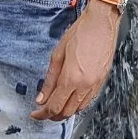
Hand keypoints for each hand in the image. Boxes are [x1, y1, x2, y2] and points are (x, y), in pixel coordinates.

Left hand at [31, 0, 120, 121]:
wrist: (101, 23)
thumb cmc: (79, 33)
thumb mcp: (58, 54)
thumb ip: (49, 79)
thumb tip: (41, 98)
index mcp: (71, 79)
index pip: (54, 106)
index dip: (42, 114)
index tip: (35, 114)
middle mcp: (85, 86)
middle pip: (67, 112)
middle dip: (53, 115)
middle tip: (43, 111)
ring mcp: (95, 85)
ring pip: (78, 109)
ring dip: (66, 111)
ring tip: (56, 104)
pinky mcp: (102, 81)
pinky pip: (88, 101)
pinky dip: (77, 104)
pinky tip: (71, 97)